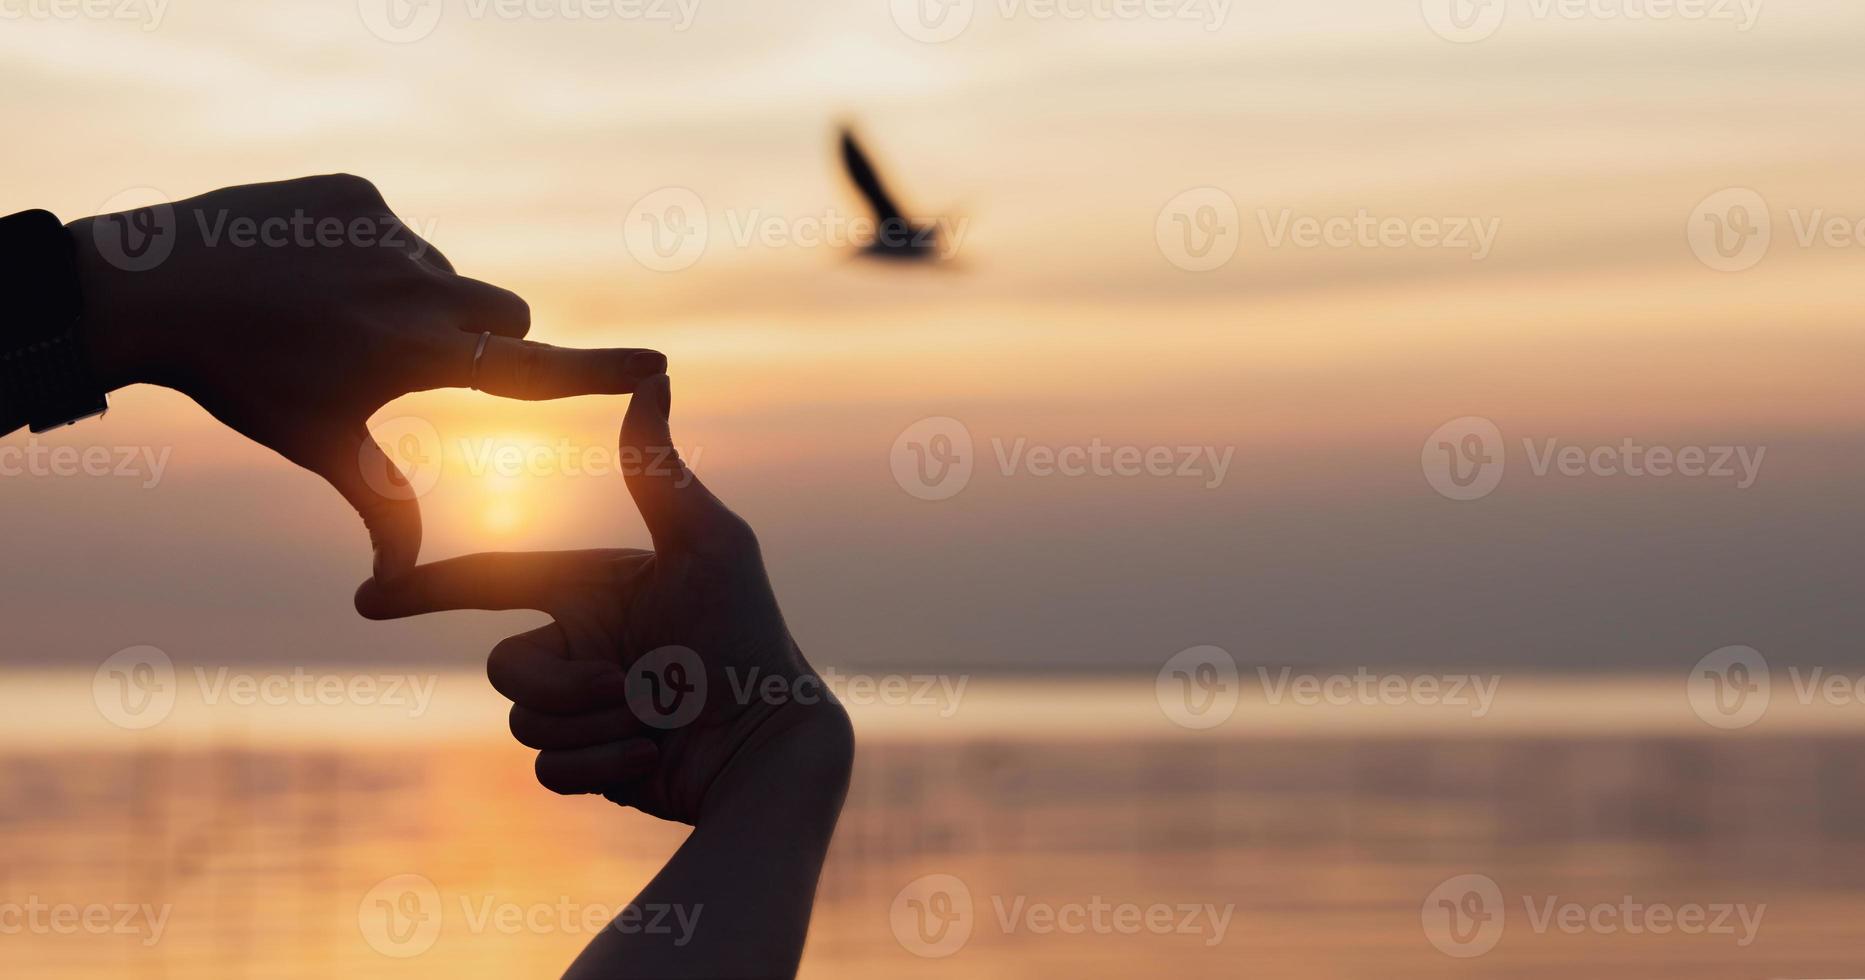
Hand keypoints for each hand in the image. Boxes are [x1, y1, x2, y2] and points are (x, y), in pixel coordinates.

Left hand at [68, 174, 665, 579]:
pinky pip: (394, 229)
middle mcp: (417, 286)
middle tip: (410, 356)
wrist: (154, 287)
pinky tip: (309, 269)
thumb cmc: (243, 378)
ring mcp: (387, 231)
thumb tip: (400, 587)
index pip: (532, 370)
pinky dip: (369, 250)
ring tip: (336, 314)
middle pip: (503, 316)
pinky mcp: (354, 192)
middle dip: (482, 339)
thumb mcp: (318, 444)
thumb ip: (381, 504)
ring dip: (418, 296)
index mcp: (418, 353)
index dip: (601, 371)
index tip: (657, 364)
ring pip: (445, 273)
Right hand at [354, 374, 849, 824]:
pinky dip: (600, 765)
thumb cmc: (749, 635)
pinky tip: (652, 757)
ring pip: (523, 722)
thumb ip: (658, 470)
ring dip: (591, 724)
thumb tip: (653, 374)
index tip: (368, 597)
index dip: (428, 587)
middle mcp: (580, 646)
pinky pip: (549, 770)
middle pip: (505, 667)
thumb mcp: (707, 543)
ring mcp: (582, 708)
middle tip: (634, 684)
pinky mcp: (590, 762)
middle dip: (566, 684)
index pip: (493, 581)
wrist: (771, 745)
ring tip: (656, 719)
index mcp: (591, 591)